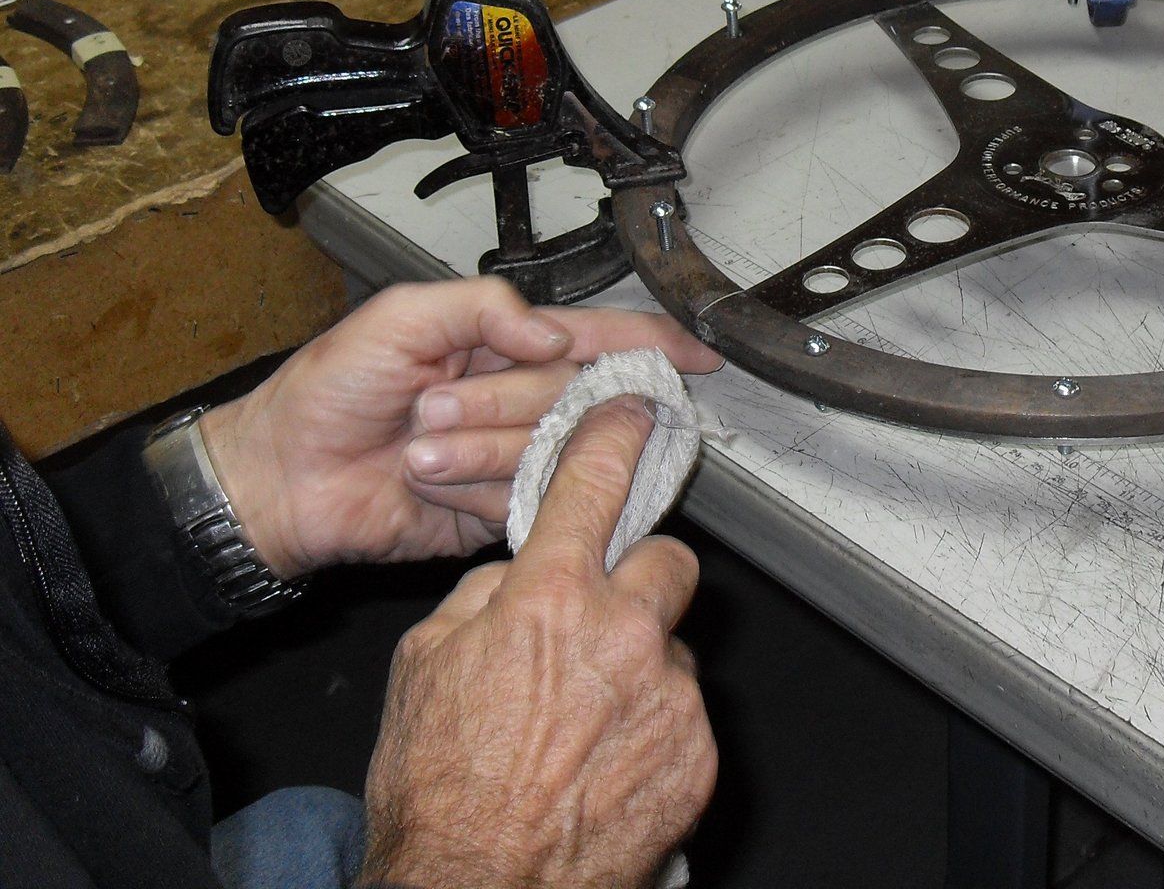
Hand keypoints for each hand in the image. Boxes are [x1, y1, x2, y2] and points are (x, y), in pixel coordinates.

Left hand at [197, 277, 721, 577]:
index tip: (696, 353)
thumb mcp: (397, 316)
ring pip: (548, 452)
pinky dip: (472, 492)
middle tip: (431, 406)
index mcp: (505, 343)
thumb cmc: (326, 394)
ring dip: (476, 450)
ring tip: (417, 450)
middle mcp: (518, 399)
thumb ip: (483, 306)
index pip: (600, 337)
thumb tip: (555, 335)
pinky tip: (430, 486)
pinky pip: (521, 501)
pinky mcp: (496, 511)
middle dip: (502, 403)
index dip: (652, 343)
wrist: (283, 480)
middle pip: (572, 395)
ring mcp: (511, 456)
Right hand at [360, 400, 716, 888]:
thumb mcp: (424, 666)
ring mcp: (668, 695)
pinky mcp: (698, 751)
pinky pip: (683, 713)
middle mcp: (621, 636)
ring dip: (640, 669)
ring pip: (671, 647)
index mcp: (548, 601)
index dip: (614, 437)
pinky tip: (604, 766)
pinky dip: (653, 731)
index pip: (595, 485)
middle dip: (640, 580)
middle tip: (602, 620)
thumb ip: (484, 597)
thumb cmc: (439, 791)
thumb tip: (519, 574)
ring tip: (584, 725)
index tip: (632, 413)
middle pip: (667, 561)